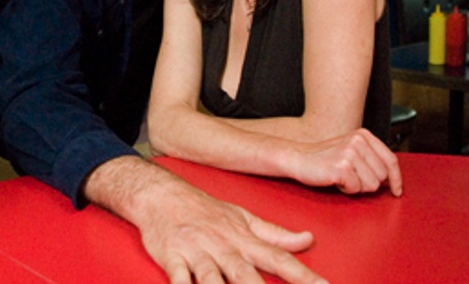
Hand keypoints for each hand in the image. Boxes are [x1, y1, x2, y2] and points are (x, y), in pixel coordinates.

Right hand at [85, 157, 326, 283]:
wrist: (160, 194)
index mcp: (243, 239)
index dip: (304, 276)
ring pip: (212, 280)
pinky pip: (178, 278)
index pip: (279, 259)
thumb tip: (308, 240)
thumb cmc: (204, 210)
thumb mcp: (242, 218)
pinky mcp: (172, 258)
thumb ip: (275, 234)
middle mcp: (223, 247)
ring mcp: (197, 253)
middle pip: (247, 276)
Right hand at [292, 128, 402, 195]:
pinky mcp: (341, 167)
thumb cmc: (323, 158)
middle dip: (368, 182)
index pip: (390, 160)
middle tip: (350, 176)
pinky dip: (345, 189)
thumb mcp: (350, 150)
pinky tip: (335, 180)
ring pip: (371, 185)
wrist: (296, 157)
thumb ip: (370, 157)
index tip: (397, 191)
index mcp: (363, 135)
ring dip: (356, 187)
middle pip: (382, 176)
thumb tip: (392, 178)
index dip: (396, 179)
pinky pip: (355, 189)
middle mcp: (358, 141)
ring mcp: (349, 153)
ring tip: (342, 177)